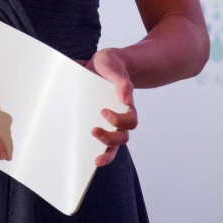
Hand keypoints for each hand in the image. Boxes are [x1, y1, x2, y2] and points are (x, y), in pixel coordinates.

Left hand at [82, 48, 137, 166]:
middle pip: (124, 136)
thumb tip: (127, 97)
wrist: (106, 63)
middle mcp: (121, 115)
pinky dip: (102, 154)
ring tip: (95, 158)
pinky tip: (92, 160)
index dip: (119, 120)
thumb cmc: (109, 64)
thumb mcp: (111, 65)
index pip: (130, 119)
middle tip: (93, 130)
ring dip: (107, 151)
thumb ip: (120, 80)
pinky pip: (105, 145)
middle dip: (110, 138)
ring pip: (116, 145)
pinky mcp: (102, 123)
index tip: (103, 111)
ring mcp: (112, 122)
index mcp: (125, 102)